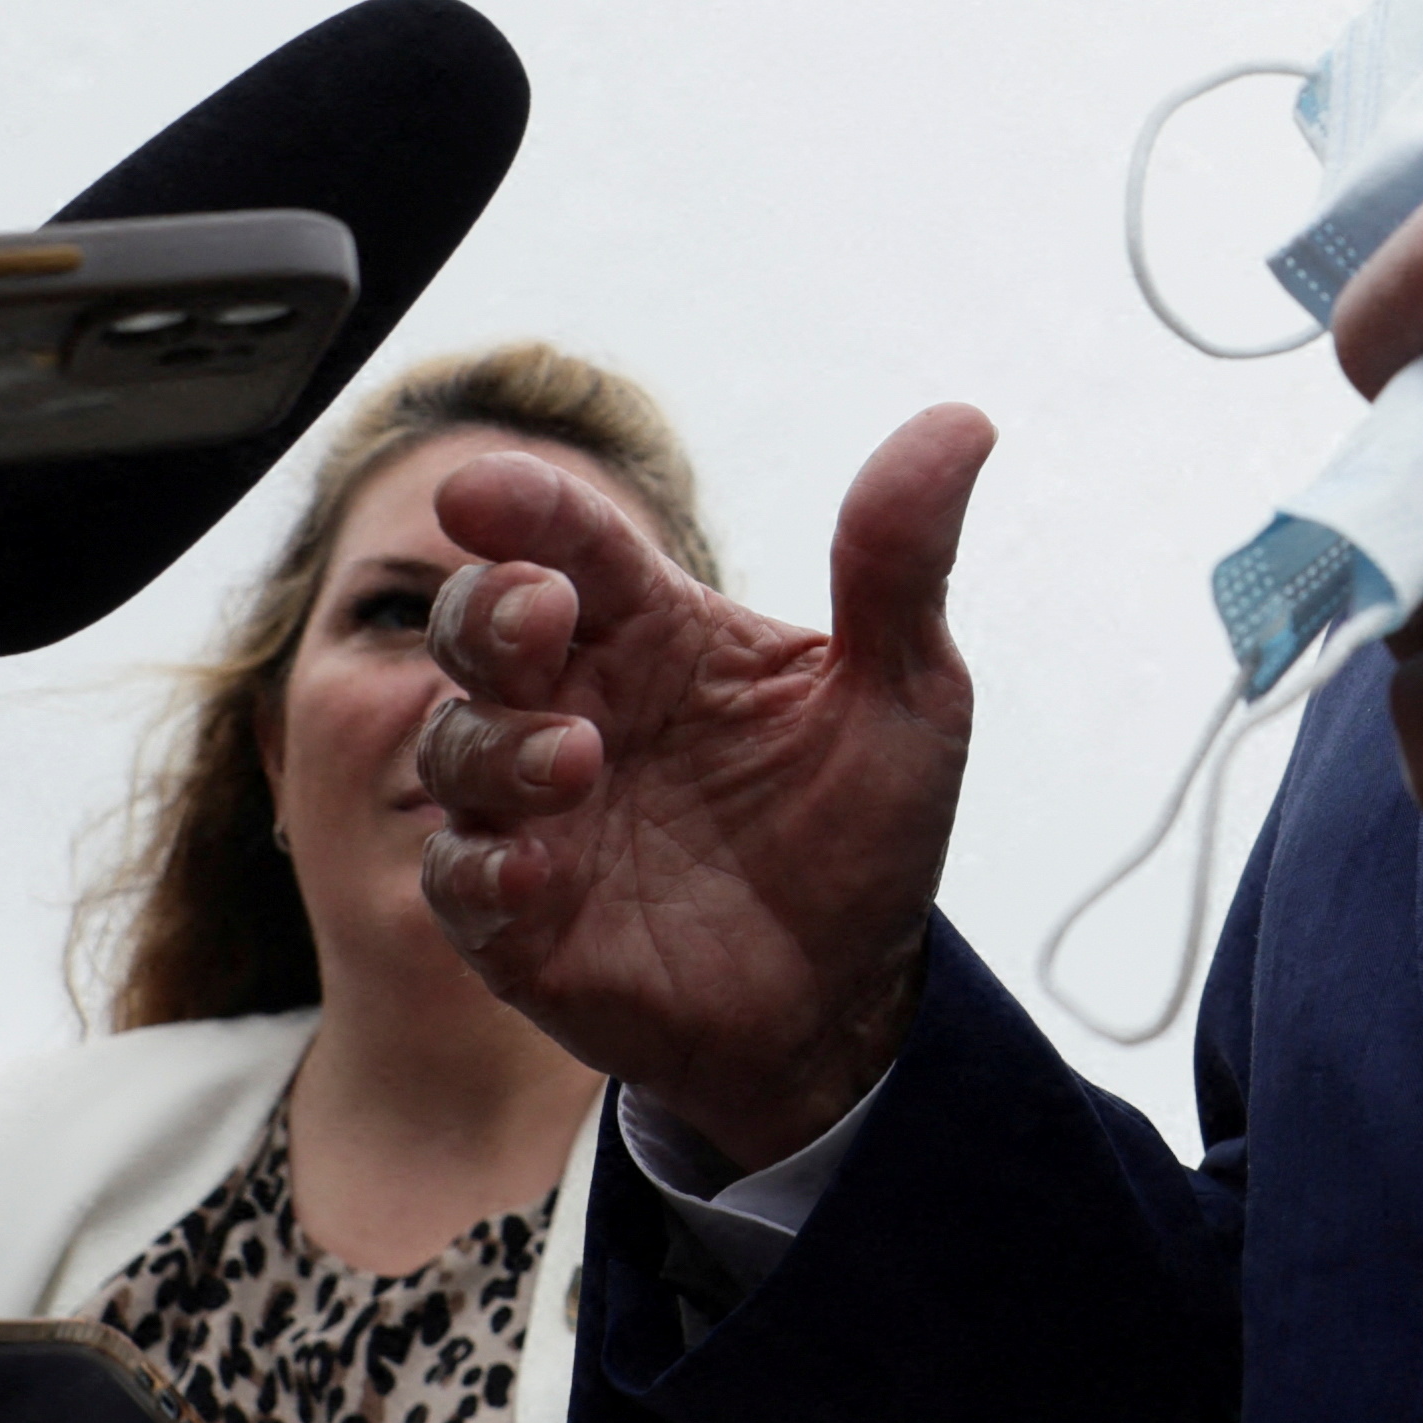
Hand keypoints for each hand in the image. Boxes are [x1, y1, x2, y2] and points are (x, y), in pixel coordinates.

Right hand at [414, 410, 994, 1172]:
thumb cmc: (861, 831)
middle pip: (480, 623)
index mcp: (656, 632)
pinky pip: (459, 879)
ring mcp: (540, 813)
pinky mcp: (520, 919)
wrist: (848, 1000)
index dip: (526, 506)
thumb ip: (901, 565)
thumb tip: (964, 422)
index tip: (484, 489)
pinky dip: (484, 866)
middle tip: (542, 615)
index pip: (574, 542)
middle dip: (487, 607)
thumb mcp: (904, 694)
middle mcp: (581, 705)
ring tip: (578, 761)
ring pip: (458, 744)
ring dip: (498, 743)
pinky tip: (538, 868)